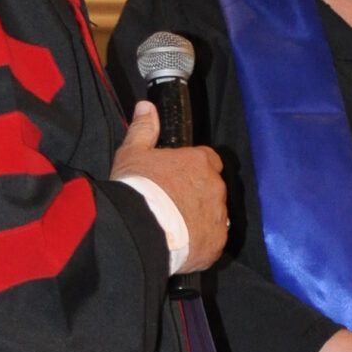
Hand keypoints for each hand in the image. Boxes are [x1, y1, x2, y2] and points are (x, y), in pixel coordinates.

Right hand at [111, 102, 228, 273]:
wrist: (141, 230)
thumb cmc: (138, 187)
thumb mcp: (133, 153)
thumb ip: (143, 129)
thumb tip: (146, 106)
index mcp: (201, 161)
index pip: (208, 159)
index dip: (193, 168)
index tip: (178, 176)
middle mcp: (216, 187)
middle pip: (212, 188)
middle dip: (196, 195)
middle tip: (172, 205)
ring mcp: (219, 216)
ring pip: (214, 215)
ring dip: (200, 218)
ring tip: (175, 228)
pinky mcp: (216, 242)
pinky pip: (212, 240)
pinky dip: (201, 242)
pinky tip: (182, 245)